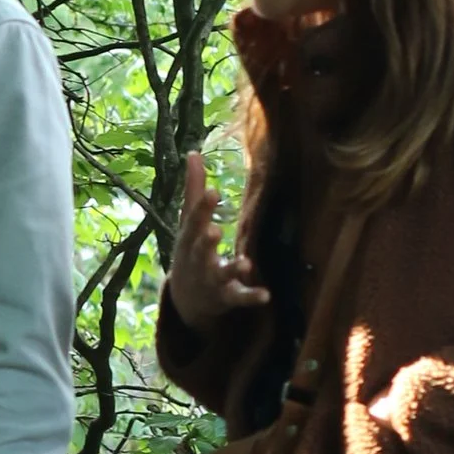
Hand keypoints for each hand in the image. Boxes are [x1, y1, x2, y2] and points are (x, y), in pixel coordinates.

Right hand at [168, 147, 270, 335]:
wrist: (187, 300)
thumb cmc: (190, 251)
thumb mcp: (188, 223)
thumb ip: (193, 190)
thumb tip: (193, 152)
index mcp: (188, 239)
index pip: (193, 222)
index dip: (202, 208)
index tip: (213, 191)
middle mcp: (197, 260)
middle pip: (199, 250)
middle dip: (206, 241)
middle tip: (215, 230)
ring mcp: (211, 281)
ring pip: (220, 275)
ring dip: (232, 269)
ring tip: (246, 264)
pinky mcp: (226, 297)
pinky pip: (239, 297)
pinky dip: (251, 297)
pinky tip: (266, 295)